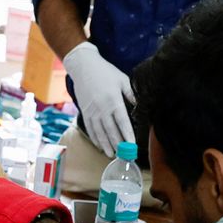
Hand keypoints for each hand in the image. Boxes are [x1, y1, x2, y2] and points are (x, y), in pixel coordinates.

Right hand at [63, 41, 135, 156]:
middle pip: (111, 130)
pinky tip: (100, 146)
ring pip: (99, 132)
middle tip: (124, 155)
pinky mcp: (85, 112)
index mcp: (113, 100)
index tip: (132, 145)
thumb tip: (138, 108)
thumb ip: (131, 95)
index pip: (122, 122)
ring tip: (111, 155)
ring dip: (106, 145)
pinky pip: (90, 129)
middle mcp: (101, 108)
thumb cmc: (105, 72)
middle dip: (118, 144)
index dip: (128, 134)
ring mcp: (92, 112)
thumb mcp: (122, 80)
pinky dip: (95, 139)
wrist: (83, 67)